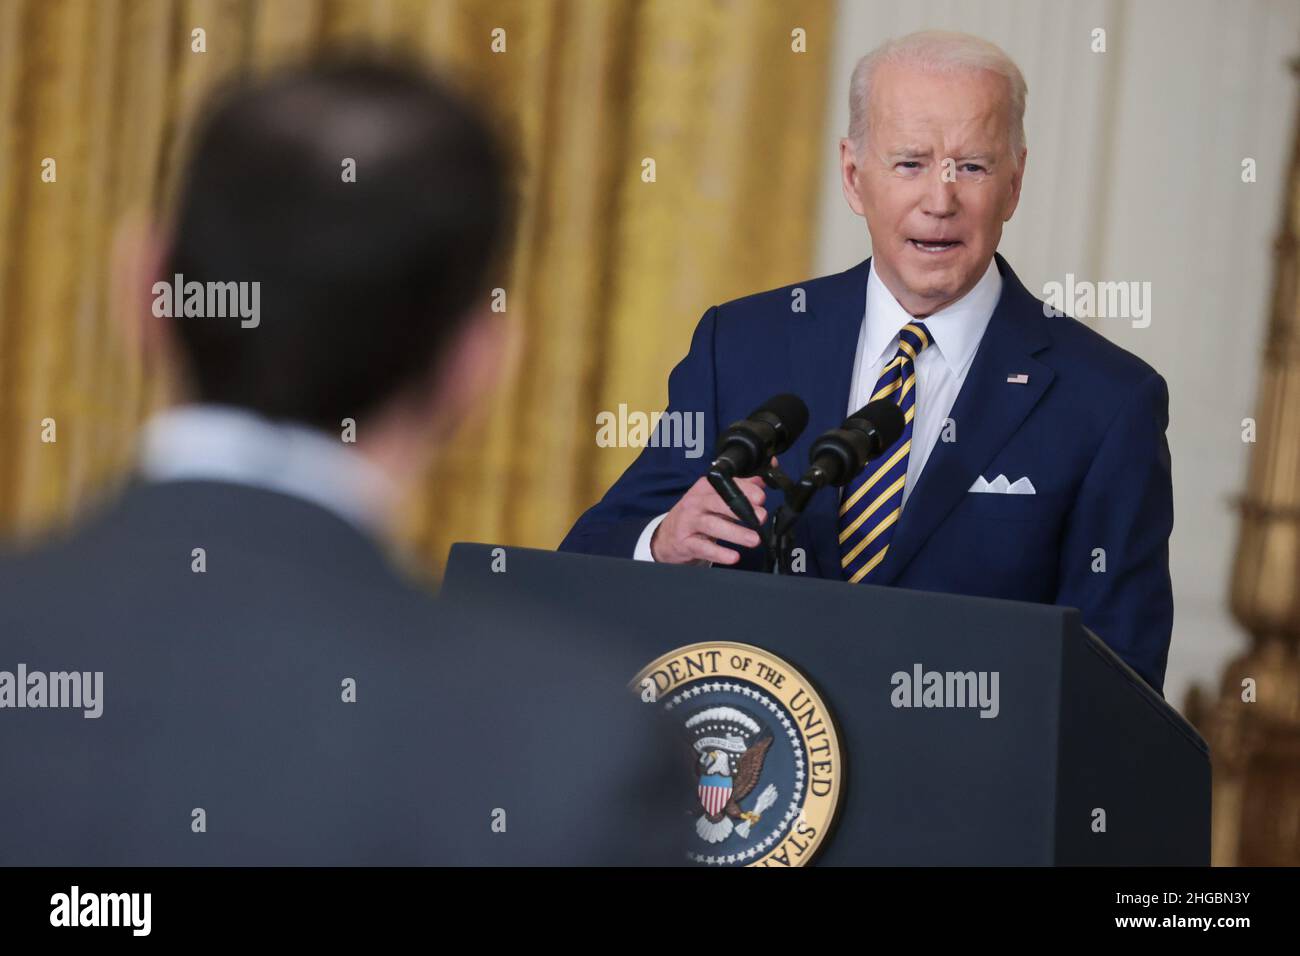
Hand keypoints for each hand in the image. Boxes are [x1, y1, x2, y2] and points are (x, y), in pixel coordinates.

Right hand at [650, 466, 771, 564]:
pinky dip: (719, 553)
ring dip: (735, 533)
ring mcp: (688, 523)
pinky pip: (703, 548)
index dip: (745, 490)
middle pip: (718, 502)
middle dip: (741, 509)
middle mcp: (695, 503)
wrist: (666, 537)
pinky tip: (733, 556)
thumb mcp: (713, 500)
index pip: (726, 485)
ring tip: (754, 540)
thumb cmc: (695, 516)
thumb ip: (738, 490)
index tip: (761, 498)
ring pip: (712, 525)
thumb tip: (761, 482)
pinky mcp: (685, 543)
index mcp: (704, 489)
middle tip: (760, 518)